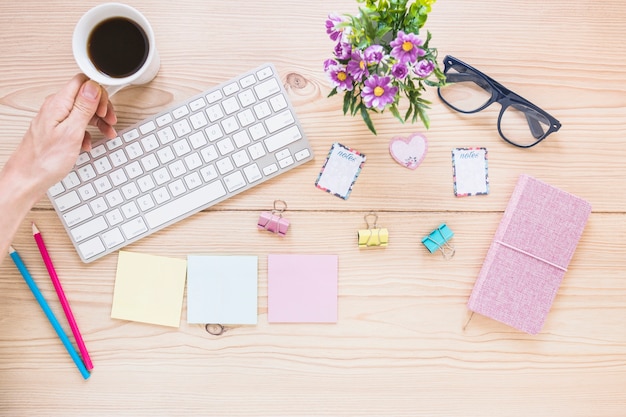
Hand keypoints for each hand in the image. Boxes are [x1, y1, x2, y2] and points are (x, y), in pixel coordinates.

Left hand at [8, 74, 116, 196]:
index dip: (98, 92)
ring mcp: (54, 119)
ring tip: (107, 132)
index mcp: (58, 104)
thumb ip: (83, 108)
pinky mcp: (55, 130)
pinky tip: (89, 143)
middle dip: (101, 108)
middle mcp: (55, 108)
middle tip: (110, 121)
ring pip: (82, 111)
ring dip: (97, 121)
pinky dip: (87, 132)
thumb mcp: (72, 132)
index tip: (106, 109)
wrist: (28, 178)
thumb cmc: (45, 160)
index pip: (82, 83)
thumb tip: (93, 87)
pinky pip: (76, 124)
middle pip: (84, 96)